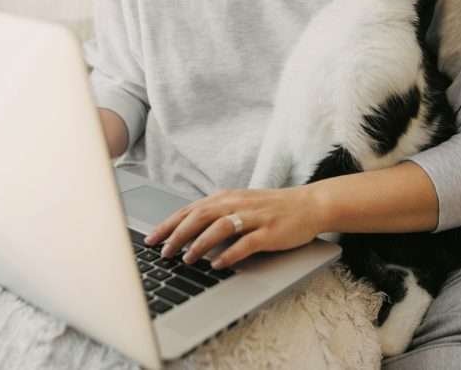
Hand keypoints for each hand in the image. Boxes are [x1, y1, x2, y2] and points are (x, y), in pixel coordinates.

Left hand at [143, 186, 324, 268]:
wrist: (309, 205)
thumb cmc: (271, 208)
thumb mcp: (240, 205)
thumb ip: (216, 215)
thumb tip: (186, 231)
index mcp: (226, 197)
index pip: (190, 210)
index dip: (169, 224)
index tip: (151, 239)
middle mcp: (237, 204)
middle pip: (200, 216)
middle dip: (178, 235)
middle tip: (163, 252)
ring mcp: (254, 217)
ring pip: (220, 227)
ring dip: (200, 244)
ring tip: (187, 259)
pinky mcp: (269, 231)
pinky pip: (246, 243)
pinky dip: (229, 254)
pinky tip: (217, 264)